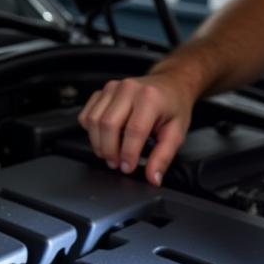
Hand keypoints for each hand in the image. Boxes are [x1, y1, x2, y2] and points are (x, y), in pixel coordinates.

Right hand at [77, 72, 193, 185]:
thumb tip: (153, 177)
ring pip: (94, 121)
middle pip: (108, 125)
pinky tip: (104, 138)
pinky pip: (87, 115)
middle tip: (117, 164)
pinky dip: (91, 132)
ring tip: (111, 154)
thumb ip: (163, 157)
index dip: (128, 154)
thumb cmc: (173, 107)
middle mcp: (129, 89)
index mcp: (150, 98)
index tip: (128, 167)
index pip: (134, 130)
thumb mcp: (176, 133)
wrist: (170, 85)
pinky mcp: (102, 92)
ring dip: (98, 144)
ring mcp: (112, 88)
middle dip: (110, 151)